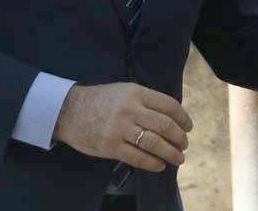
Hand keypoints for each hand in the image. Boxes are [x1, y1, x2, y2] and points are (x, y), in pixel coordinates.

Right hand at [53, 83, 192, 172]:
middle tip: (184, 145)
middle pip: (165, 126)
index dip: (183, 118)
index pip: (169, 105)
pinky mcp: (111, 147)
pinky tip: (160, 166)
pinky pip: (138, 158)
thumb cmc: (100, 100)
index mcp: (136, 93)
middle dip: (179, 138)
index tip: (188, 127)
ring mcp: (120, 129)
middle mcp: (130, 109)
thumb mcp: (124, 91)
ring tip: (178, 158)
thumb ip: (145, 100)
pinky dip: (153, 163)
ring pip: (155, 143)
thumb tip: (171, 116)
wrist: (69, 111)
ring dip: (171, 153)